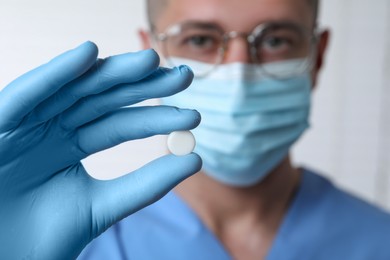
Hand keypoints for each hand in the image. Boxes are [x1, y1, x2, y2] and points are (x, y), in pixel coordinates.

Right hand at [0, 42, 200, 259]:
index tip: (193, 116)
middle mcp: (50, 128)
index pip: (120, 124)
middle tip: (183, 76)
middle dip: (142, 84)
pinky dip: (54, 74)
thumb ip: (144, 185)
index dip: (156, 117)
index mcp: (70, 146)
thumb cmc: (35, 240)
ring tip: (150, 61)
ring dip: (110, 71)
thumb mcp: (99, 207)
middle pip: (102, 98)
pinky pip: (26, 95)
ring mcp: (25, 124)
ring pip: (72, 89)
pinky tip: (88, 54)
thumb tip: (194, 159)